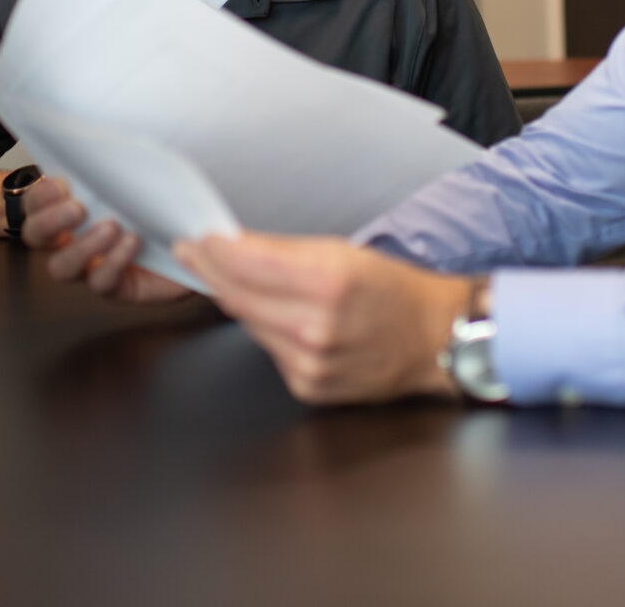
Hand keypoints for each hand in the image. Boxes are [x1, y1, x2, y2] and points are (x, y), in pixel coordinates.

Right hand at [21, 176, 192, 304]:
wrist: (198, 233)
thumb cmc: (164, 196)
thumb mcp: (140, 170)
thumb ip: (116, 161)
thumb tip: (100, 143)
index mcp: (69, 206)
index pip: (35, 204)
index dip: (40, 196)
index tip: (62, 184)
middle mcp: (72, 238)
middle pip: (35, 237)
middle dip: (51, 221)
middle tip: (78, 208)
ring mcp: (90, 265)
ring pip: (61, 267)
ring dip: (81, 247)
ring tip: (110, 227)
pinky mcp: (116, 287)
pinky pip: (101, 283)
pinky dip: (114, 262)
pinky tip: (132, 242)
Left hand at [175, 233, 474, 404]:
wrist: (432, 340)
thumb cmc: (393, 291)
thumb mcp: (341, 251)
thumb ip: (283, 252)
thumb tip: (232, 247)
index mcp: (327, 282)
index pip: (246, 264)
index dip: (213, 250)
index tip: (195, 239)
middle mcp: (316, 326)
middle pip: (237, 296)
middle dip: (209, 271)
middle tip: (191, 254)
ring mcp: (310, 362)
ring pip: (249, 324)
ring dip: (236, 300)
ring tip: (229, 277)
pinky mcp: (308, 386)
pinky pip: (269, 351)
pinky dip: (265, 330)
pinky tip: (276, 316)